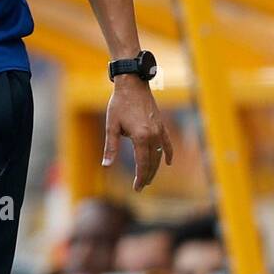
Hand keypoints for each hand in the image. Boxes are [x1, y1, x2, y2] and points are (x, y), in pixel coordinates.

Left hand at [102, 77, 173, 191]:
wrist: (132, 85)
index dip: (140, 178)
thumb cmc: (119, 104)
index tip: (137, 188)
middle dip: (147, 176)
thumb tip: (106, 165)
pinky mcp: (161, 125)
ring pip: (160, 155)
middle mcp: (153, 135)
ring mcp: (159, 130)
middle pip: (152, 162)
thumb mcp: (111, 126)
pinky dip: (168, 154)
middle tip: (141, 187)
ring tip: (149, 178)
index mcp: (140, 137)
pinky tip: (168, 162)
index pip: (142, 164)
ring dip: (155, 168)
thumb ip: (110, 147)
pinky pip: (167, 143)